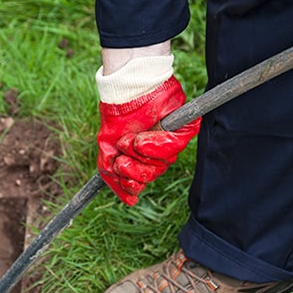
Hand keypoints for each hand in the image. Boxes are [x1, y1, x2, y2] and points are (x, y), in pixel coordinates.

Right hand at [97, 76, 200, 205]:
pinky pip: (173, 147)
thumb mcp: (108, 149)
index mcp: (145, 158)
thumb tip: (130, 201)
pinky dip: (155, 146)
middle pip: (152, 175)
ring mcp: (173, 141)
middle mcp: (161, 152)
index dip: (132, 184)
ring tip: (128, 141)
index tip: (122, 176)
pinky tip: (141, 140)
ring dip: (139, 155)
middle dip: (133, 170)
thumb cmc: (117, 117)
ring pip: (161, 164)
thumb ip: (113, 175)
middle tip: (122, 158)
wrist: (124, 91)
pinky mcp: (185, 129)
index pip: (143, 181)